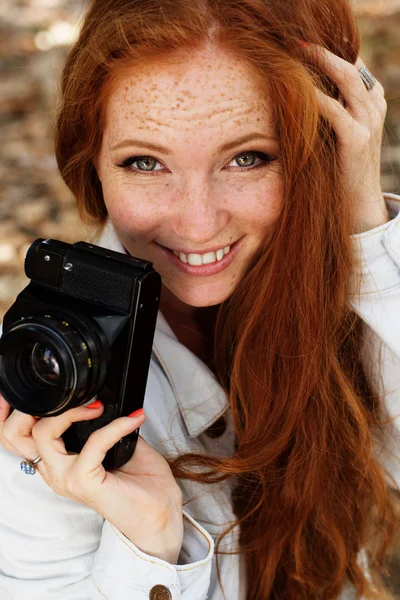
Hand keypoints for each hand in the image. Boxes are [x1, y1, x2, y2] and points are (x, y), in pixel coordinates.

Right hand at [0, 395, 182, 563]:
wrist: (160, 513)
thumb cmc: (141, 483)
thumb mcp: (119, 442)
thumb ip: (105, 422)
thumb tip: (106, 399)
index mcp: (59, 461)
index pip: (20, 435)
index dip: (21, 410)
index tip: (57, 388)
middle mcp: (56, 471)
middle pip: (17, 434)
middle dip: (31, 408)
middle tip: (71, 394)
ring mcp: (67, 478)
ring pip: (44, 435)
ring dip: (69, 412)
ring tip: (97, 406)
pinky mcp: (85, 483)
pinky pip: (93, 444)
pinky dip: (114, 427)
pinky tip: (131, 422)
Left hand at [304, 45, 389, 233]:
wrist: (359, 205)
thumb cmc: (341, 170)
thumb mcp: (338, 135)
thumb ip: (330, 114)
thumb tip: (300, 97)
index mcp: (372, 103)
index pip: (355, 66)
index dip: (331, 51)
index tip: (303, 44)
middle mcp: (373, 108)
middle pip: (350, 66)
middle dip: (322, 51)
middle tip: (294, 42)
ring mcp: (368, 123)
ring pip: (347, 80)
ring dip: (318, 63)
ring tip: (293, 55)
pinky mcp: (356, 140)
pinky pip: (334, 110)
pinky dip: (315, 97)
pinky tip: (297, 90)